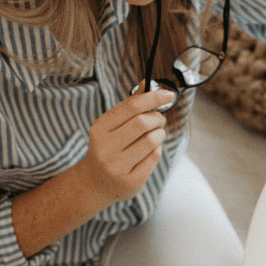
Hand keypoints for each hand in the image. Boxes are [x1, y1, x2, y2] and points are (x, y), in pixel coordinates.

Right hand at [78, 86, 174, 206]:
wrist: (96, 183)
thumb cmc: (110, 147)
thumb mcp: (113, 126)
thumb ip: (131, 105)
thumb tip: (147, 83)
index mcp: (100, 129)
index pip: (131, 106)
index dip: (153, 97)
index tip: (169, 95)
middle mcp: (105, 148)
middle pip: (143, 123)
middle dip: (158, 118)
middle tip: (160, 120)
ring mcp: (117, 167)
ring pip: (152, 141)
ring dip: (160, 134)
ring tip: (155, 135)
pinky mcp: (130, 181)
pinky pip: (154, 158)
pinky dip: (157, 150)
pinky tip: (150, 151)